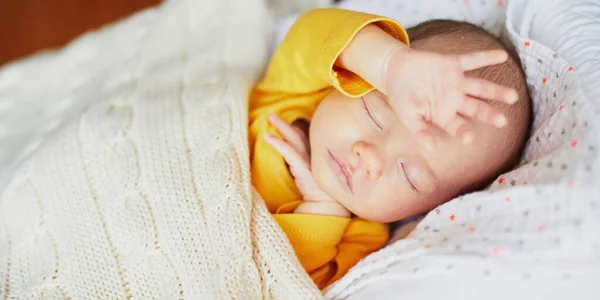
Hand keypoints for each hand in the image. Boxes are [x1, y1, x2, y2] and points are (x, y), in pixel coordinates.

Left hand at [263, 113, 349, 216]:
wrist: (327, 206)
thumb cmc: (320, 194)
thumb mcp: (313, 178)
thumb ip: (305, 169)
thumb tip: (293, 167)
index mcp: (317, 158)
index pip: (305, 140)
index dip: (295, 130)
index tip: (286, 124)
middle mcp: (315, 156)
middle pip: (299, 135)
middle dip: (285, 125)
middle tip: (272, 114)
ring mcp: (310, 160)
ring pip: (294, 138)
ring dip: (281, 127)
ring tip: (270, 116)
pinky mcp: (304, 168)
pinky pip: (289, 152)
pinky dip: (278, 143)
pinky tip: (267, 137)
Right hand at [385, 48, 518, 149]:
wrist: (396, 70)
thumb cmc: (401, 96)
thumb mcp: (407, 116)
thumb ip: (419, 131)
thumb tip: (432, 149)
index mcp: (443, 114)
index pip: (457, 126)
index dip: (464, 132)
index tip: (469, 138)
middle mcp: (454, 100)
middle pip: (476, 109)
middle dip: (489, 115)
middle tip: (502, 122)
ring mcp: (456, 82)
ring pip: (480, 88)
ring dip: (496, 91)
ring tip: (513, 96)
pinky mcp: (454, 64)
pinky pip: (473, 60)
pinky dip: (487, 58)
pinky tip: (502, 56)